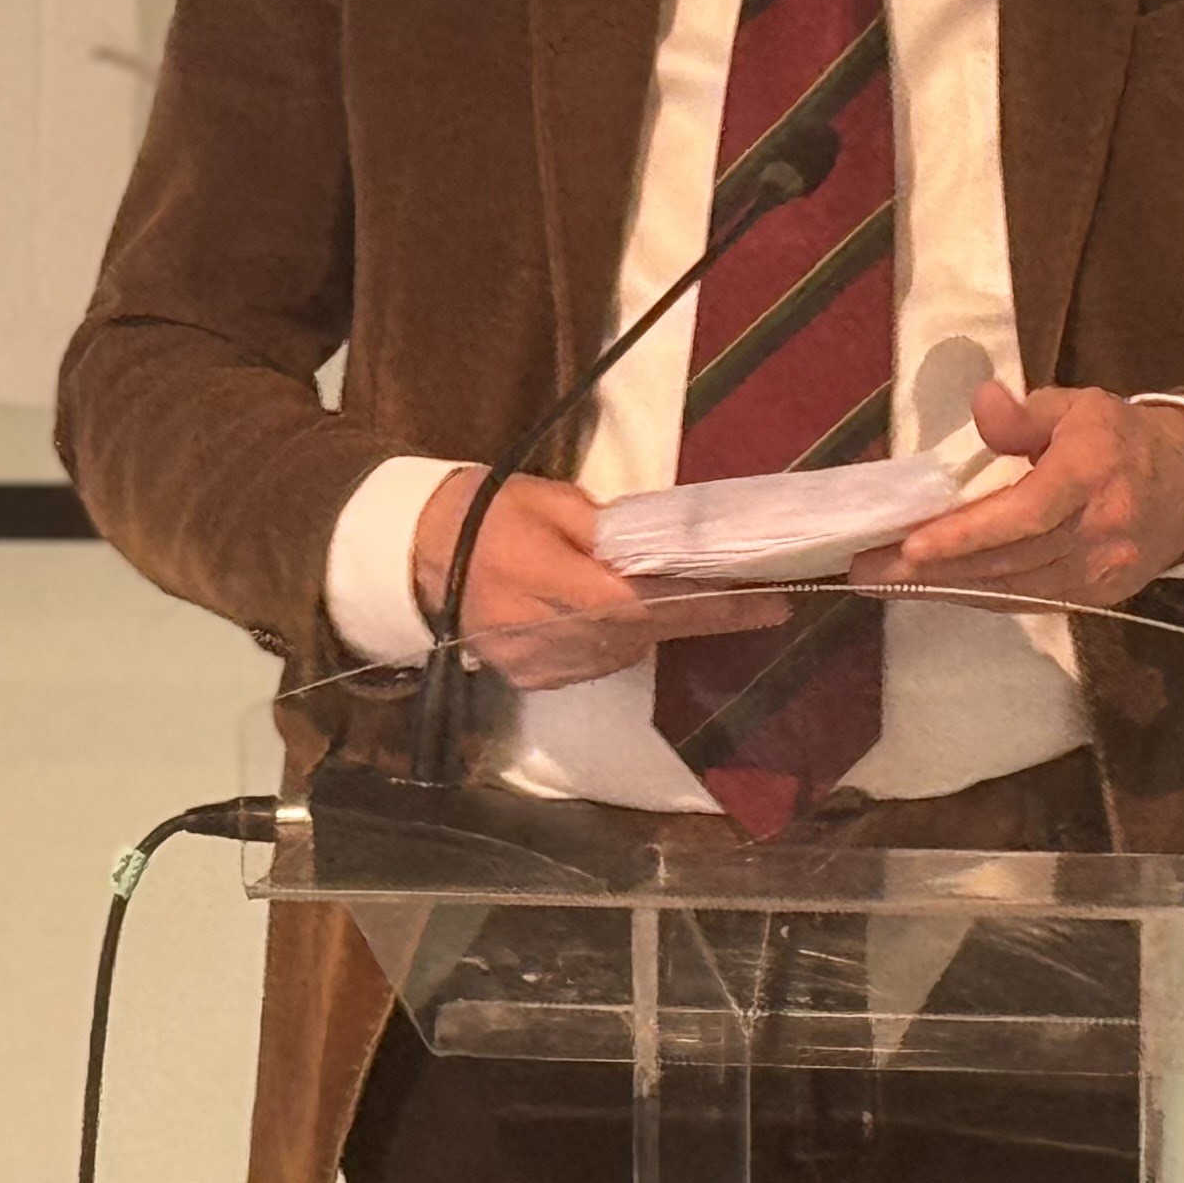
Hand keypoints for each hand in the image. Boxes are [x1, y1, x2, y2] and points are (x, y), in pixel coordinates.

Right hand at [410, 469, 784, 689]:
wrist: (413, 556)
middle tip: (743, 591)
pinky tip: (609, 613)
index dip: (713, 607)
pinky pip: (595, 663)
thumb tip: (666, 548)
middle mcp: (550, 636)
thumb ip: (610, 530)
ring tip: (669, 593)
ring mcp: (540, 666)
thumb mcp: (551, 502)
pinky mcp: (533, 680)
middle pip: (644, 633)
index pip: (650, 604)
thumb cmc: (486, 512)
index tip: (770, 603)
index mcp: (553, 583)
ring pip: (624, 652)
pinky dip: (614, 640)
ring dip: (650, 624)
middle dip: (692, 612)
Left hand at [854, 381, 1183, 607]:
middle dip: (933, 569)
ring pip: (1012, 589)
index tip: (911, 544)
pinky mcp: (1097, 599)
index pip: (1025, 513)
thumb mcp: (1078, 405)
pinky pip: (1028, 602)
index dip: (967, 534)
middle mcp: (1099, 531)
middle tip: (864, 568)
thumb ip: (1026, 412)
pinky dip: (978, 597)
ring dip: (945, 588)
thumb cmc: (1119, 438)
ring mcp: (1100, 573)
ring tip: (884, 581)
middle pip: (1008, 560)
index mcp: (1092, 473)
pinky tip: (936, 589)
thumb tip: (983, 405)